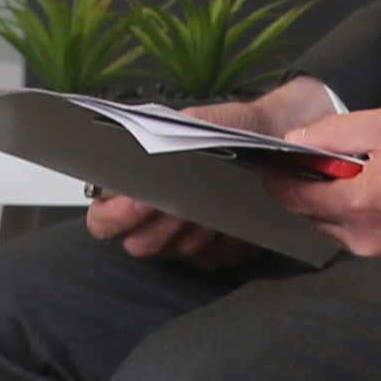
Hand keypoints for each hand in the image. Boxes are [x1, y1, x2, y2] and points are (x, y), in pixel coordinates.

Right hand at [83, 79, 345, 267]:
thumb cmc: (231, 128)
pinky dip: (221, 241)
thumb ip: (169, 132)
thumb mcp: (200, 120)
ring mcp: (187, 239)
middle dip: (157, 224)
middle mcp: (156, 219)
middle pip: (138, 244)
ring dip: (191, 230)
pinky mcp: (219, 253)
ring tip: (208, 206)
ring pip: (177, 251)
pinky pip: (212, 260)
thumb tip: (149, 144)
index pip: (104, 217)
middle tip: (176, 205)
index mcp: (138, 186)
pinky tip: (232, 220)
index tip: (137, 199)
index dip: (113, 215)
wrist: (276, 137)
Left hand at [265, 106, 380, 259]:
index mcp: (355, 204)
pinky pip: (357, 236)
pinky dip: (354, 215)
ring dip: (330, 203)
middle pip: (307, 214)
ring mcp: (380, 252)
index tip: (272, 162)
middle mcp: (362, 237)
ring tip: (355, 174)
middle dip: (306, 188)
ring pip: (331, 228)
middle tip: (319, 160)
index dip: (276, 176)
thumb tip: (296, 141)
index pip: (290, 196)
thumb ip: (333, 133)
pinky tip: (377, 191)